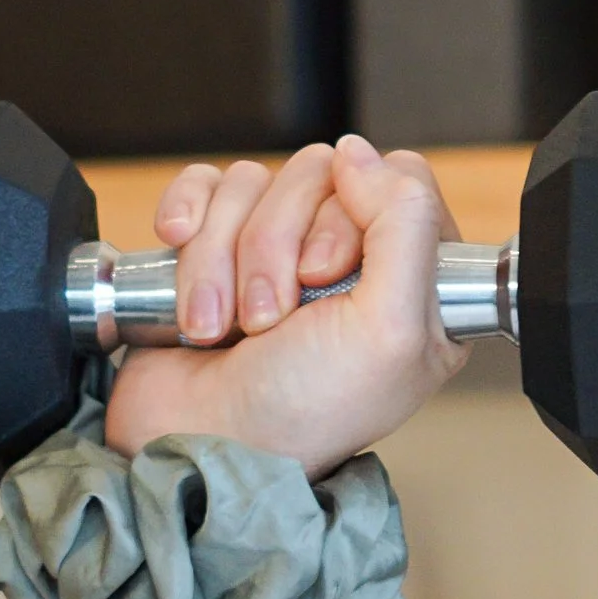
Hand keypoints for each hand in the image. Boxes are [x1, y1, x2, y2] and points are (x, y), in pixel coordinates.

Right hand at [105, 135, 470, 481]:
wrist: (195, 446)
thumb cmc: (300, 413)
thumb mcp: (390, 330)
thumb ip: (406, 226)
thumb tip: (361, 152)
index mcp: (415, 283)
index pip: (399, 181)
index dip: (355, 214)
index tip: (326, 276)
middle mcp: (351, 261)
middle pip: (320, 175)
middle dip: (276, 249)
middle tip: (269, 318)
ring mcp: (279, 251)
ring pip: (254, 185)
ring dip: (224, 258)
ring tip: (222, 326)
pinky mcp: (214, 247)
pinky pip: (204, 187)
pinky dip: (189, 226)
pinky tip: (182, 264)